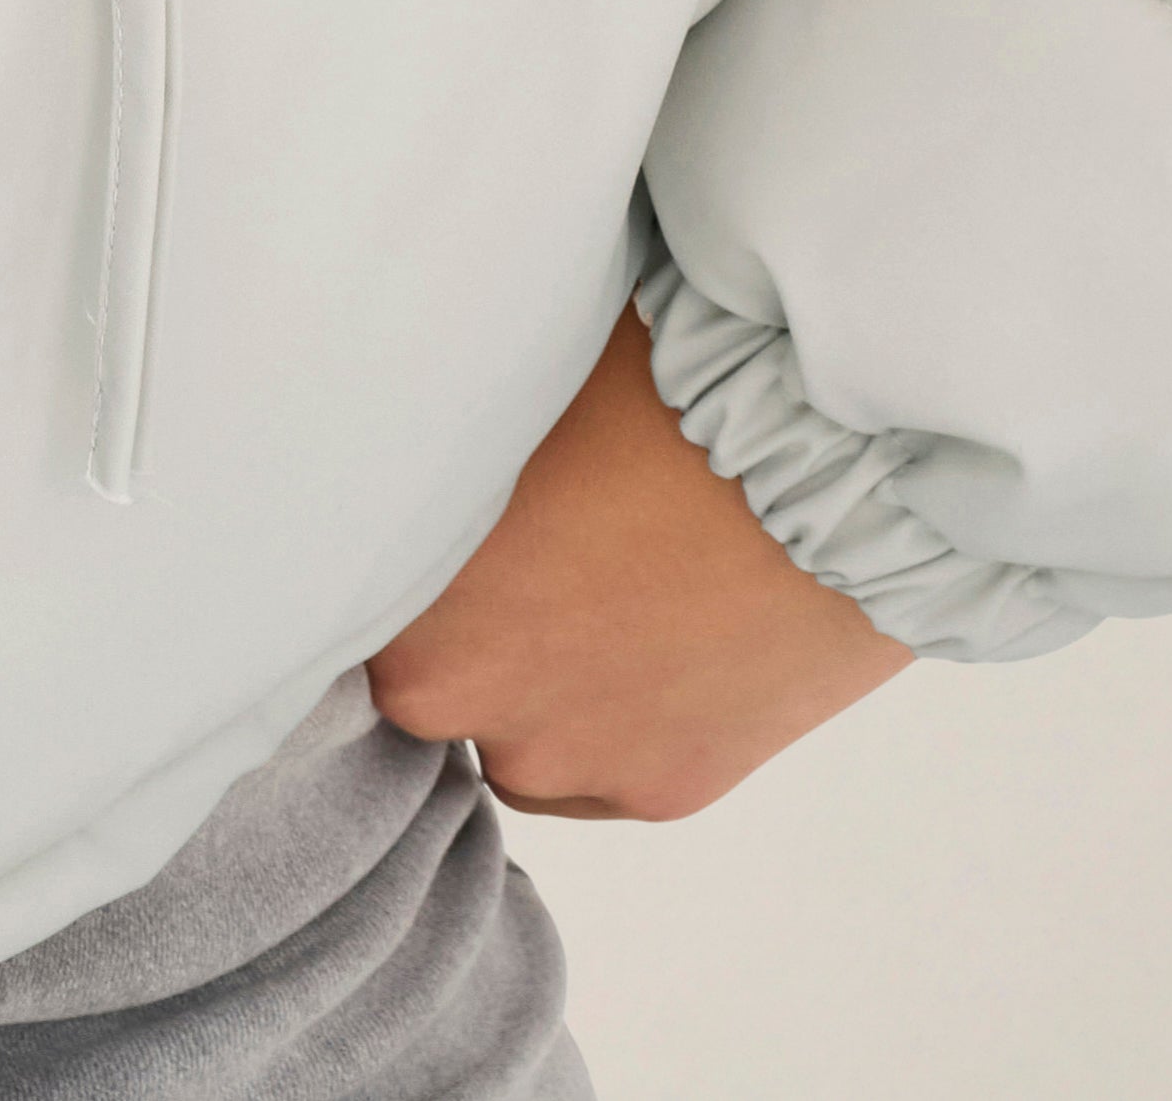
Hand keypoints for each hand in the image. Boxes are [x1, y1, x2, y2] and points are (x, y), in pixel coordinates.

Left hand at [370, 301, 910, 820]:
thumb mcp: (518, 383)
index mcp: (416, 597)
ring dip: (525, 687)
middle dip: (447, 627)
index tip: (388, 522)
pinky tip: (643, 635)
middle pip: (419, 682)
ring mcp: (572, 759)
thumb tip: (380, 405)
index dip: (359, 562)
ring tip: (589, 589)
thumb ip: (440, 438)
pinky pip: (594, 770)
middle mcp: (477, 702)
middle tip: (503, 547)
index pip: (336, 609)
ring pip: (507, 739)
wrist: (835, 469)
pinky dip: (603, 719)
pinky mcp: (662, 790)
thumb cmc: (663, 386)